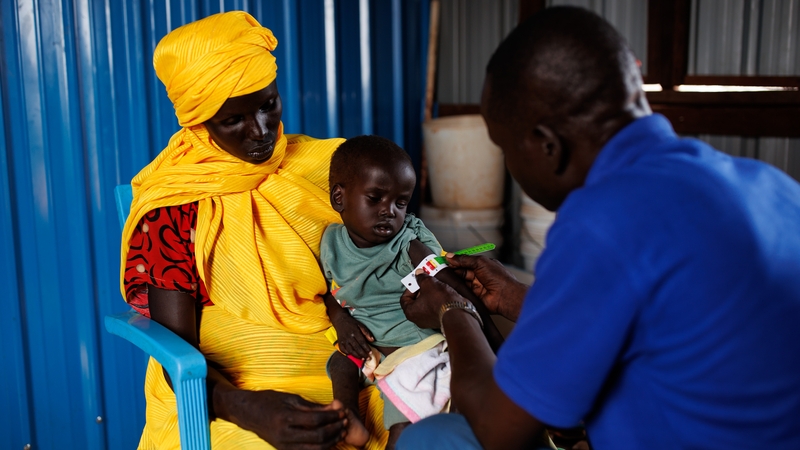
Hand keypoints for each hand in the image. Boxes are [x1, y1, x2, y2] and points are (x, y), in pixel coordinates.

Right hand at [228, 390, 347, 449]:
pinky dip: (322, 448)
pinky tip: (330, 440)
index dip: (332, 416)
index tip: (342, 411)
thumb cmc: (270, 401)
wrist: (248, 413)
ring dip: (332, 441)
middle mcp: (284, 435)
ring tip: (341, 430)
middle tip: (345, 420)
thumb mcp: (291, 399)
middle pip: (317, 437)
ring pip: (315, 449)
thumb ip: (313, 406)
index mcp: (285, 418)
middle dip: (335, 429)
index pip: (315, 420)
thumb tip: (335, 407)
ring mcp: (284, 446)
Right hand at [331, 313, 373, 359]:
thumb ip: (366, 332)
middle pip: (357, 348)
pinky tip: (353, 355)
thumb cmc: (352, 323)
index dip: (366, 348)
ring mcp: (343, 340)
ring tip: (362, 358)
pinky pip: (344, 350)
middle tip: (368, 358)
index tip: (371, 353)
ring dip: (357, 356)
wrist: (340, 320)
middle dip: (363, 354)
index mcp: (355, 332)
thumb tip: (372, 340)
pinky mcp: (339, 342)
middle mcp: (349, 337)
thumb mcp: (360, 325)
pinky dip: (349, 354)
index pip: (362, 342)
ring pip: (350, 350)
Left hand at [400, 270, 465, 328]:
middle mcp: (418, 320)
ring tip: (436, 286)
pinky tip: (442, 294)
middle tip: (427, 282)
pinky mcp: (439, 321)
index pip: (404, 299)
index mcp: (410, 312)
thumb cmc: (439, 299)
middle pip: (415, 302)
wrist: (457, 311)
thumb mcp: (428, 283)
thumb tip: (418, 273)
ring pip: (426, 305)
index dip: (410, 288)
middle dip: (421, 290)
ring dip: (429, 295)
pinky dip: (436, 302)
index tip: (417, 281)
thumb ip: (421, 278)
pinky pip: (434, 309)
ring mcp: (429, 322)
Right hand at [445, 254, 528, 320]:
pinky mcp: (472, 297)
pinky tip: (448, 287)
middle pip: (460, 272)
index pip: (464, 262)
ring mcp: (475, 287)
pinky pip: (461, 292)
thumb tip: (450, 256)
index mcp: (481, 266)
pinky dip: (455, 290)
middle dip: (451, 271)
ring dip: (452, 280)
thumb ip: (464, 259)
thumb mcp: (480, 262)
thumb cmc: (498, 277)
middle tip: (439, 270)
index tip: (443, 261)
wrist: (505, 296)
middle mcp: (478, 276)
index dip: (454, 262)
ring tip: (442, 278)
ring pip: (460, 282)